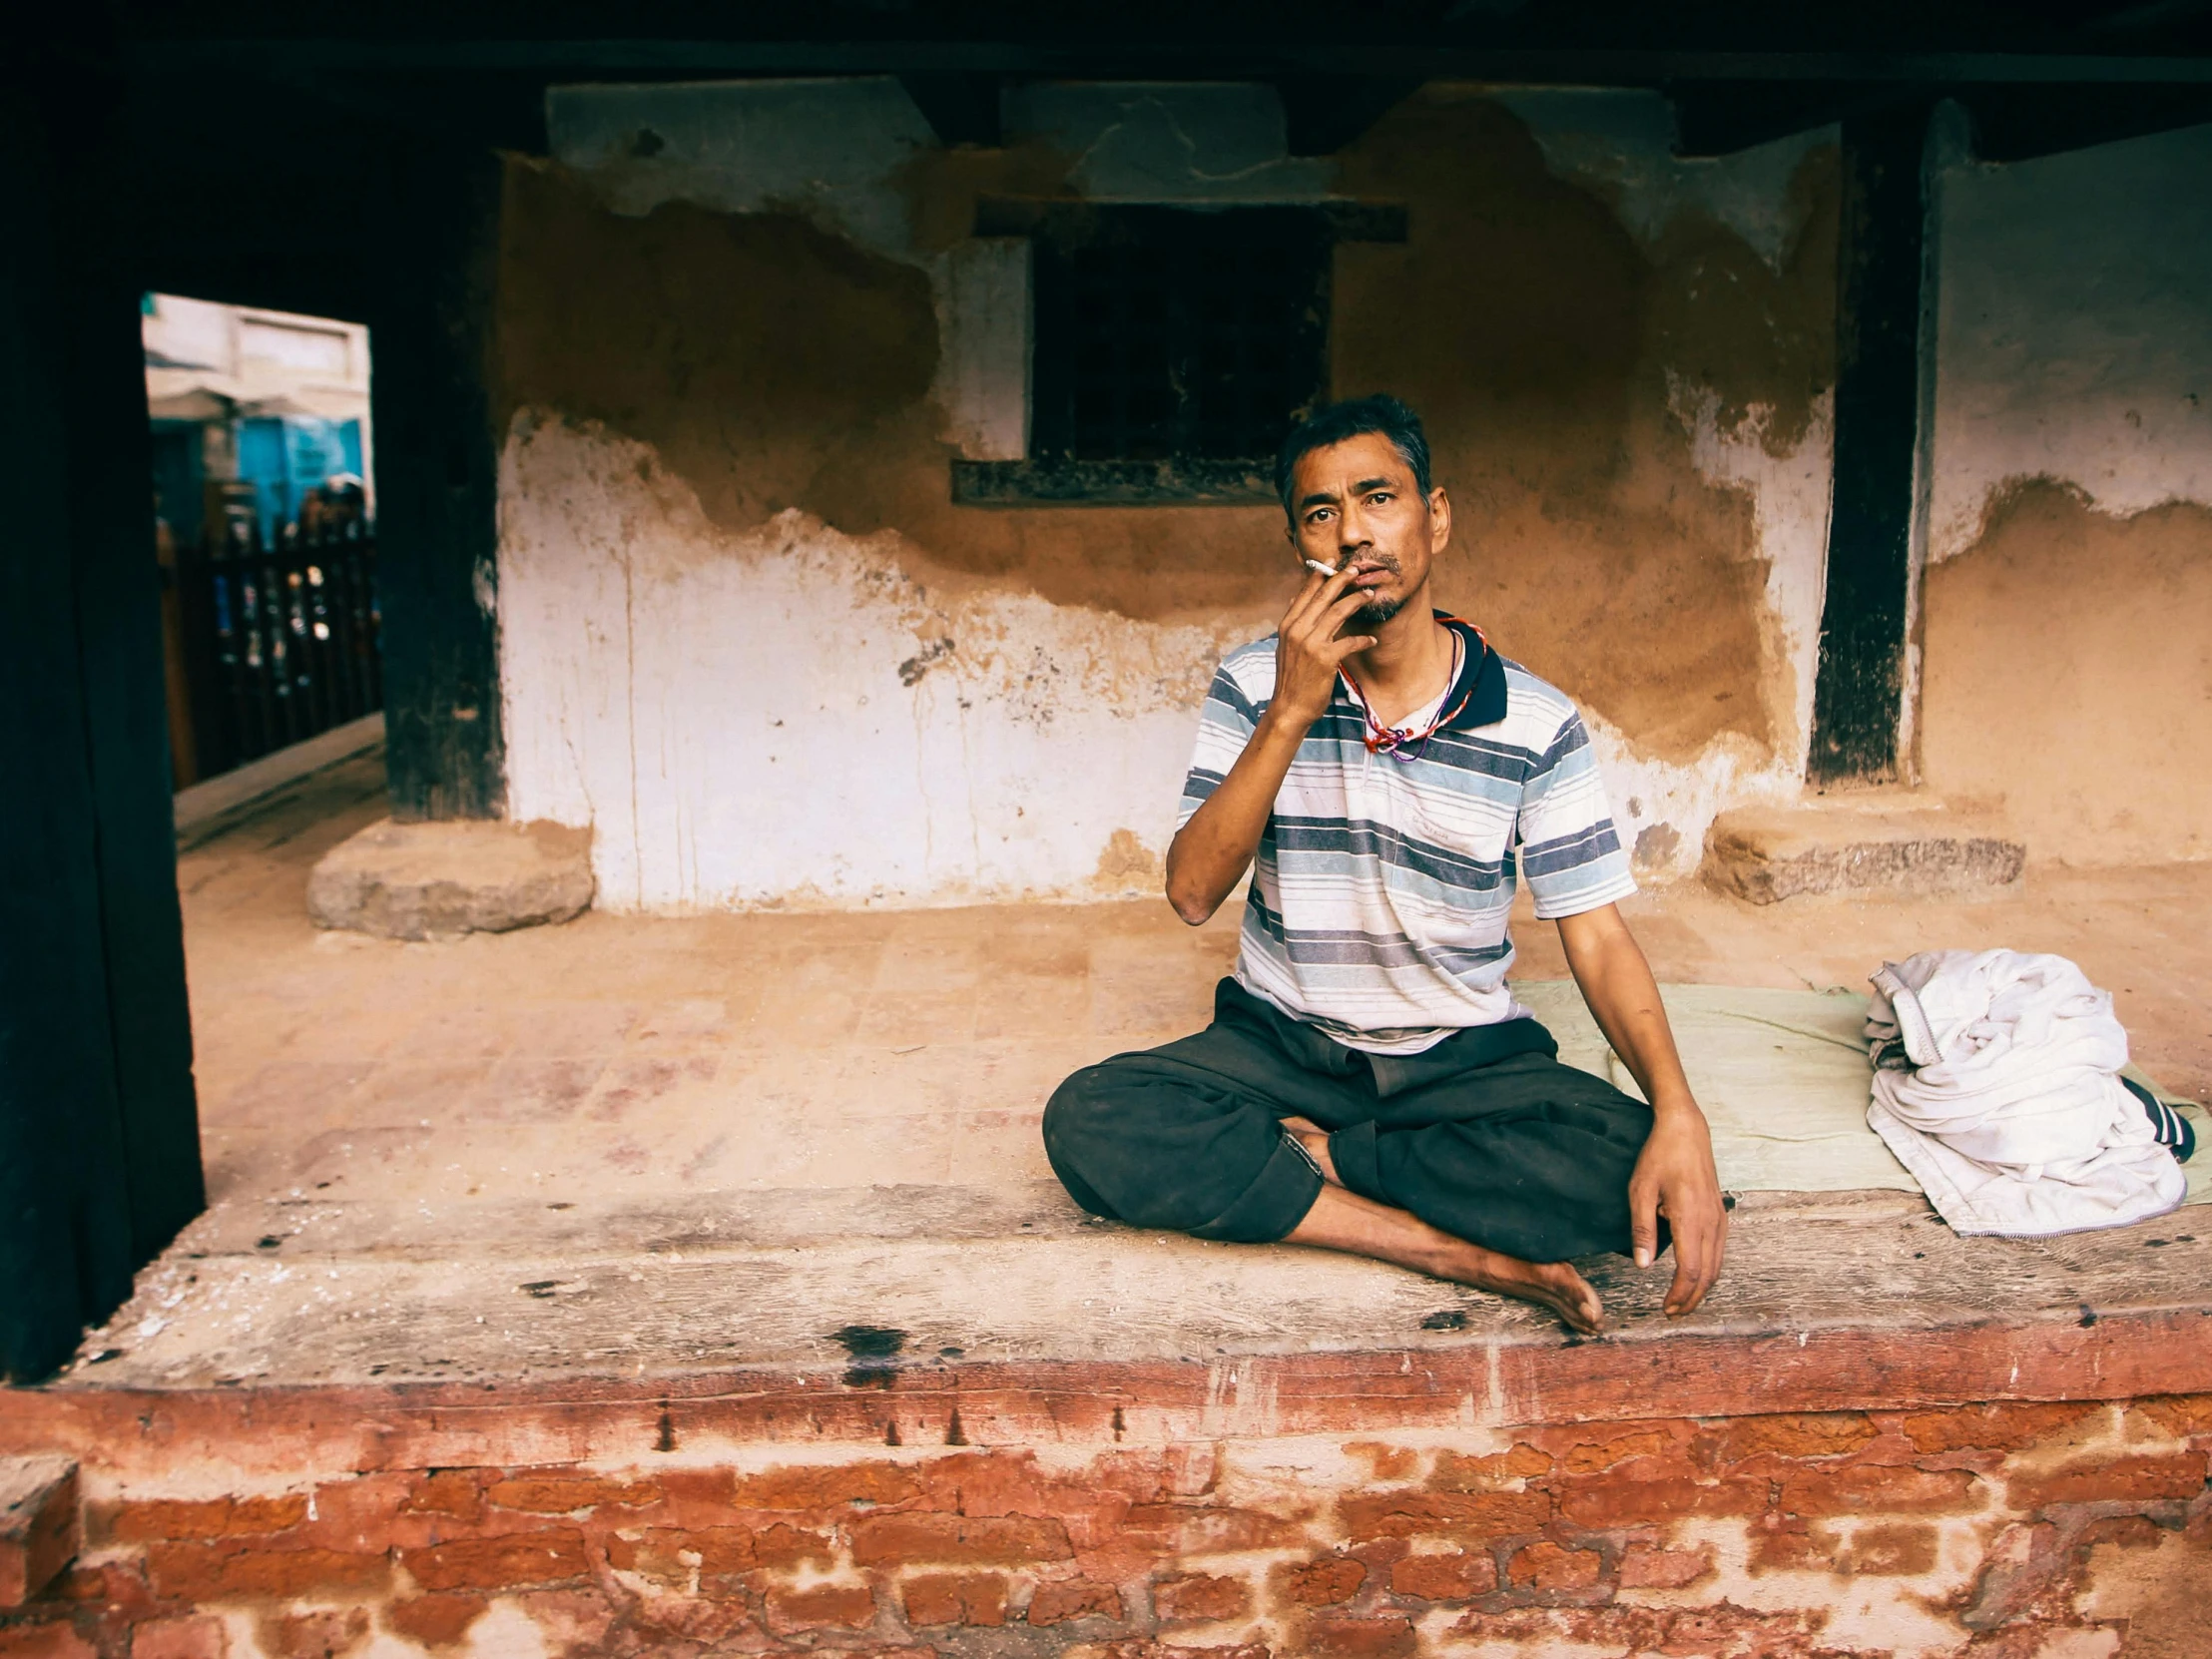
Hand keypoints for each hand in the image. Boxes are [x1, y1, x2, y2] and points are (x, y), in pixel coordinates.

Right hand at [1267, 564, 1377, 730]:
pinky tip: (1371, 640)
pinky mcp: (1325, 658)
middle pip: (1323, 597)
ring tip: (1369, 595)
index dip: (1320, 575)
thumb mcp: (1286, 647)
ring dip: (1356, 601)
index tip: (1333, 562)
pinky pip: (1349, 641)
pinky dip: (1362, 639)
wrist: (1289, 708)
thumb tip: (1296, 598)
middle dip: (1341, 579)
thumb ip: (1293, 623)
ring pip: (1337, 612)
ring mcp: (1310, 643)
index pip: (1305, 593)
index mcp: (1287, 625)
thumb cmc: (1291, 679)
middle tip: (1357, 569)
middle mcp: (1297, 630)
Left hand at [1628, 1104, 1726, 1316]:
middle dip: (1691, 1299)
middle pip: (1707, 1274)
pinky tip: (1695, 1277)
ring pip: (1717, 1266)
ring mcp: (1720, 1218)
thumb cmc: (1659, 1157)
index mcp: (1690, 1217)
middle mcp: (1711, 1221)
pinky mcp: (1721, 1214)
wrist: (1686, 1130)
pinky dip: (1709, 1271)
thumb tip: (1643, 1266)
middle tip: (1672, 1313)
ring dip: (1701, 1288)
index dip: (1679, 1294)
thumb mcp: (1640, 1191)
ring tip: (1682, 1302)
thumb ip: (1642, 1230)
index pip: (1690, 1269)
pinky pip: (1719, 1251)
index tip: (1665, 1308)